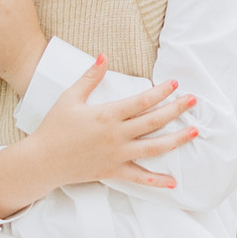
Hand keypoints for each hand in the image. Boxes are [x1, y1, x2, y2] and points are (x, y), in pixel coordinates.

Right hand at [18, 54, 196, 203]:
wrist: (42, 161)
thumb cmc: (54, 127)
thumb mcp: (70, 98)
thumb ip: (89, 77)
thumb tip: (103, 55)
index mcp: (108, 115)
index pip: (142, 101)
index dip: (161, 92)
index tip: (175, 84)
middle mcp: (116, 136)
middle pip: (154, 122)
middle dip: (176, 110)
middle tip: (194, 101)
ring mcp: (116, 156)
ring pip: (153, 148)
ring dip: (176, 140)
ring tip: (194, 132)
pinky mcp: (113, 172)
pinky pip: (139, 178)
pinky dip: (157, 181)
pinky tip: (173, 182)